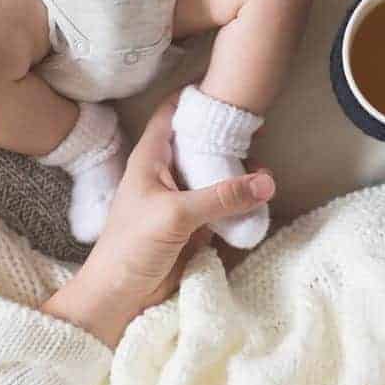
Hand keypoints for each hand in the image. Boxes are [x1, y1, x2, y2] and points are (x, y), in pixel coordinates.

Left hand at [41, 94, 274, 346]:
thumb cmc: (131, 247)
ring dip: (236, 169)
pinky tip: (259, 197)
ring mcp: (180, 199)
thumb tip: (267, 181)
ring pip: (212, 173)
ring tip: (266, 164)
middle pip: (197, 142)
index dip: (194, 96)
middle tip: (258, 127)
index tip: (226, 86)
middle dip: (225, 134)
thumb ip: (222, 196)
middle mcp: (165, 173)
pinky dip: (238, 199)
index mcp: (150, 159)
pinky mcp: (192, 225)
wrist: (118, 298)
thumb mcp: (177, 214)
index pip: (170, 113)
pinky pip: (220, 204)